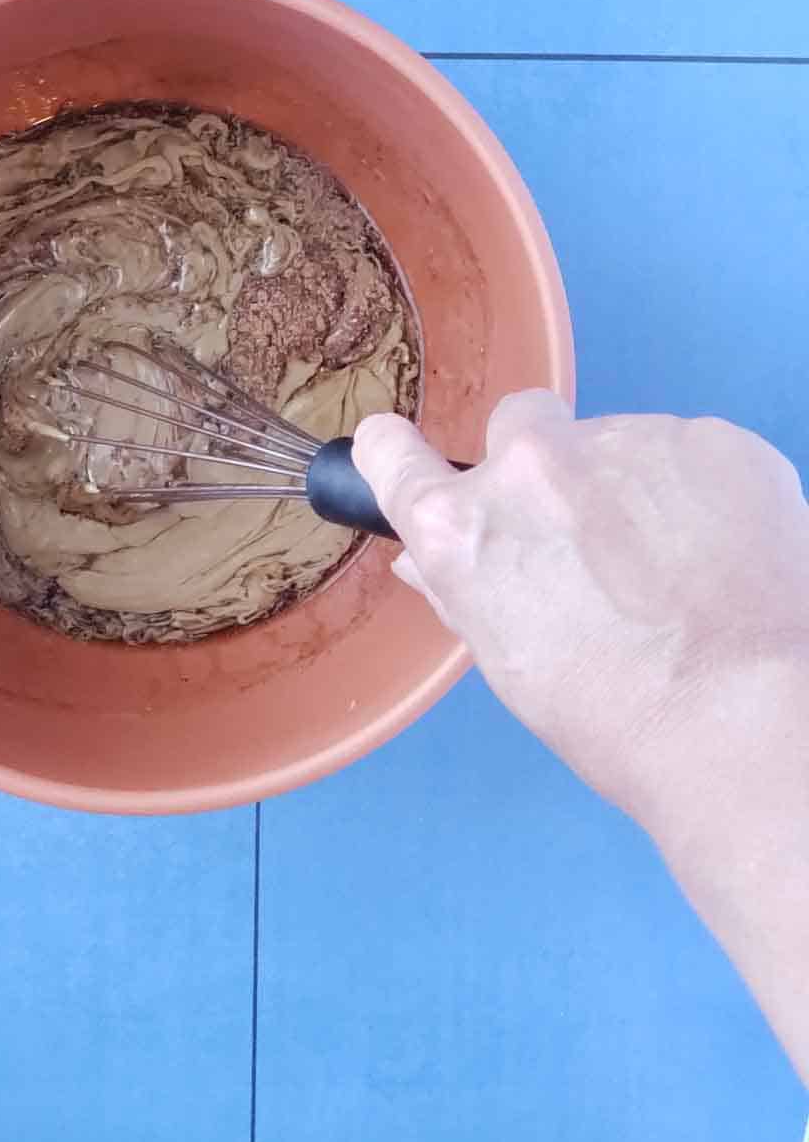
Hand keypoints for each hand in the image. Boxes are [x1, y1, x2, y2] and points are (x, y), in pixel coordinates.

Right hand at [353, 394, 808, 817]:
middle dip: (541, 464)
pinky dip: (698, 492)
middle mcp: (533, 465)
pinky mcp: (712, 439)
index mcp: (464, 527)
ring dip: (629, 484)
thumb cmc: (615, 717)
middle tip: (585, 535)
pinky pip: (689, 452)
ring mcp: (627, 439)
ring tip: (674, 567)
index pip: (391, 453)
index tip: (403, 454)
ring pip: (615, 443)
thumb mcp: (511, 662)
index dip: (397, 454)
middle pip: (518, 423)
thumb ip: (465, 590)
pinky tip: (721, 555)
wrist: (750, 718)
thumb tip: (428, 559)